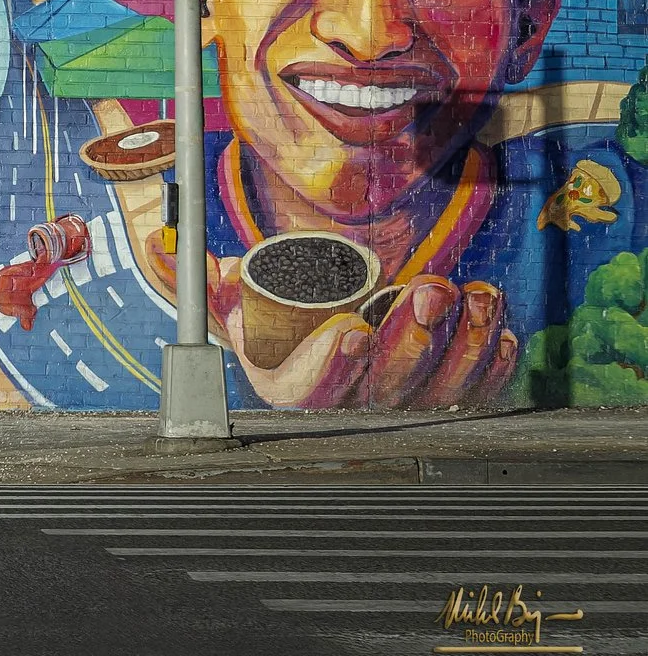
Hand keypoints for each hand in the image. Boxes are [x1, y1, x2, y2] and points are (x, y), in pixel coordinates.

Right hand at [211, 256, 516, 408]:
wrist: (326, 325)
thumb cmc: (283, 320)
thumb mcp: (236, 302)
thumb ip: (203, 280)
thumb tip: (160, 247)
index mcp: (291, 390)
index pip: (313, 393)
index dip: (334, 366)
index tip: (351, 328)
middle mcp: (350, 407)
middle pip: (387, 390)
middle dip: (413, 340)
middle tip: (425, 291)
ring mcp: (403, 406)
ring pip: (441, 391)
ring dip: (463, 343)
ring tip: (474, 296)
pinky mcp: (446, 397)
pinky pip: (477, 390)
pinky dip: (489, 361)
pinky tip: (494, 327)